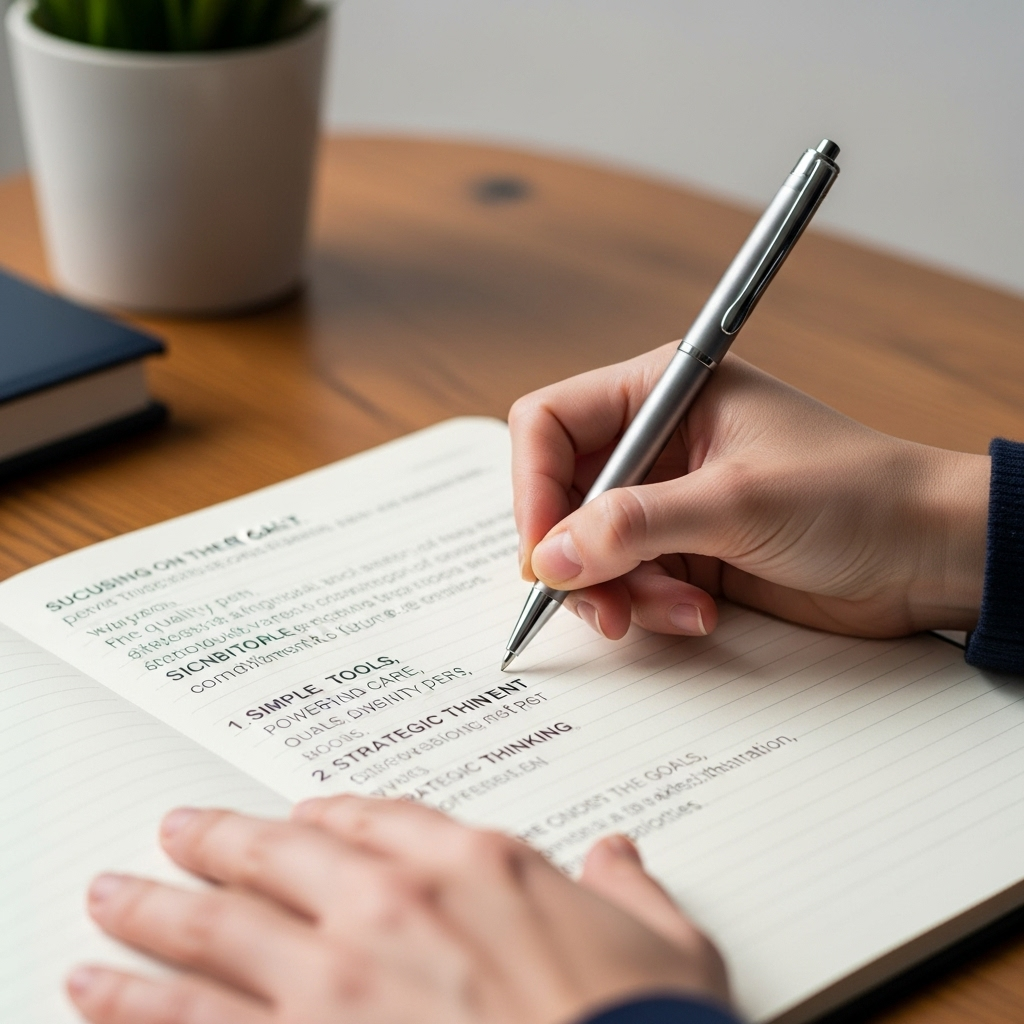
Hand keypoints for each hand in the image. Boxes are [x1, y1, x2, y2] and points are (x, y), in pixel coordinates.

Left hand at [67, 797, 729, 1023]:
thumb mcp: (665, 944)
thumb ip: (629, 888)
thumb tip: (623, 857)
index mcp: (477, 864)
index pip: (380, 818)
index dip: (329, 818)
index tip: (298, 822)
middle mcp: (396, 908)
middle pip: (278, 858)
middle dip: (217, 844)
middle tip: (175, 832)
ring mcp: (341, 984)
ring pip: (219, 935)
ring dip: (154, 918)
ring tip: (109, 904)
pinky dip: (143, 1011)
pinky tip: (103, 998)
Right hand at [510, 345, 989, 638]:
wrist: (927, 554)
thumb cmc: (856, 496)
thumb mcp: (737, 502)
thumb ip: (635, 525)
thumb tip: (549, 556)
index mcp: (664, 393)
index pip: (551, 424)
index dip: (532, 486)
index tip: (542, 552)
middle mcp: (657, 443)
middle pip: (561, 496)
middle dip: (576, 555)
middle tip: (602, 603)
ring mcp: (669, 501)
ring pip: (589, 549)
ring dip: (619, 591)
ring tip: (676, 610)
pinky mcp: (685, 551)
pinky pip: (629, 583)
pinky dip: (650, 608)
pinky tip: (699, 616)